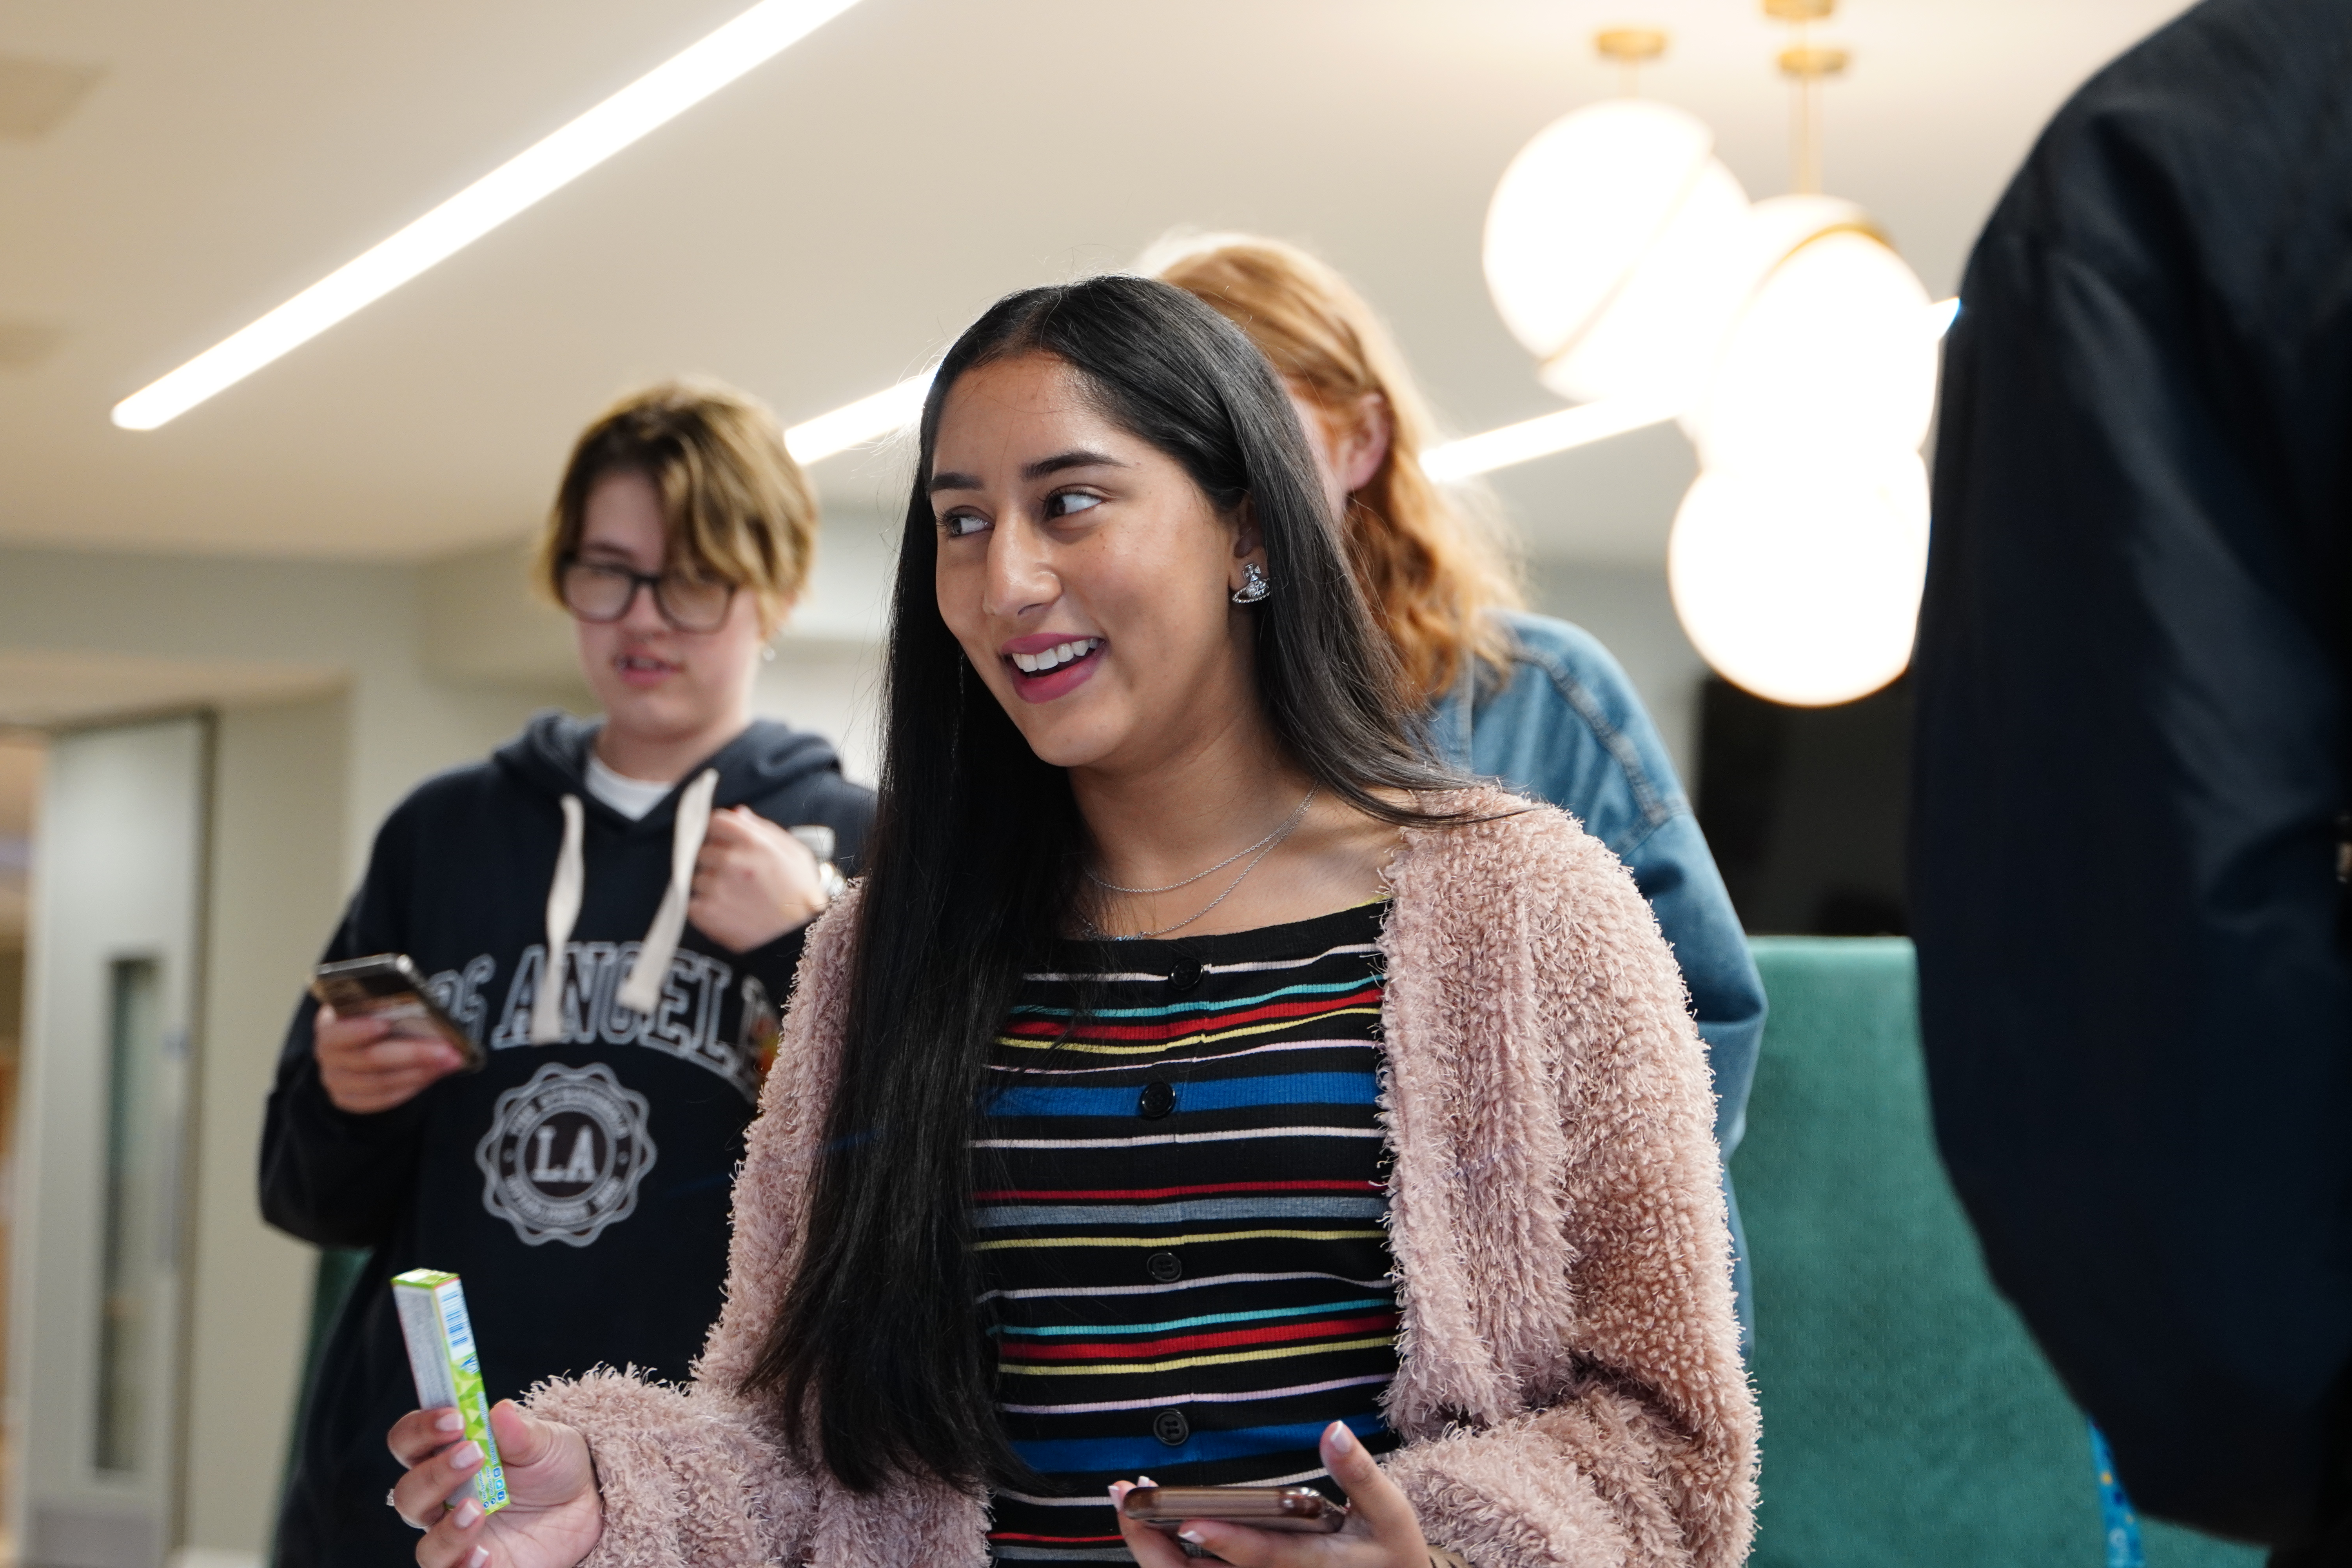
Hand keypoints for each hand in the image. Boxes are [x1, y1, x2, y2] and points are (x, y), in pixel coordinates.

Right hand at [315, 1004, 465, 1114]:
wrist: (356, 1046)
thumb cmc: (370, 1018)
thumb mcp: (372, 1008)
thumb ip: (387, 1007)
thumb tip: (425, 1009)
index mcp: (328, 1026)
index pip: (338, 1032)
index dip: (360, 1029)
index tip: (387, 1023)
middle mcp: (327, 1056)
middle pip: (370, 1059)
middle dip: (413, 1053)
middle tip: (447, 1049)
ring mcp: (336, 1081)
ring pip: (381, 1082)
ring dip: (420, 1072)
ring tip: (449, 1061)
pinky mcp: (349, 1100)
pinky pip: (383, 1098)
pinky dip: (411, 1087)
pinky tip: (432, 1074)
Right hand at [389, 1400, 602, 1567]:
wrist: (585, 1504)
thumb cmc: (553, 1465)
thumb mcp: (547, 1442)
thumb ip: (521, 1432)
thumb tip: (500, 1410)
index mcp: (447, 1457)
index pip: (409, 1441)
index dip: (420, 1429)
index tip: (454, 1418)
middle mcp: (442, 1500)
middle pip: (408, 1493)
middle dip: (434, 1475)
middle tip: (473, 1455)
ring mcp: (456, 1538)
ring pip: (427, 1546)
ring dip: (447, 1530)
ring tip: (477, 1510)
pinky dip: (466, 1567)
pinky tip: (485, 1554)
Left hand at [687, 806, 827, 951]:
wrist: (797, 940)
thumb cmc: (801, 896)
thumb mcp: (794, 854)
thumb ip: (764, 829)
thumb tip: (739, 813)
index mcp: (752, 842)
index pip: (716, 821)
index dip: (720, 833)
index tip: (726, 844)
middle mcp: (730, 861)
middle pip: (703, 850)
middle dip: (717, 862)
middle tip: (738, 879)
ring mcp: (715, 887)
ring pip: (697, 877)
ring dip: (711, 886)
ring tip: (737, 900)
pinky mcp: (705, 911)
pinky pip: (693, 902)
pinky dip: (706, 908)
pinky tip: (729, 913)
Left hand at [1110, 1422, 1431, 1567]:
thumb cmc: (1389, 1553)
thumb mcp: (1389, 1514)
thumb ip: (1360, 1474)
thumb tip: (1332, 1430)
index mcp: (1316, 1567)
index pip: (1266, 1558)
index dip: (1228, 1542)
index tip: (1190, 1519)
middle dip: (1161, 1549)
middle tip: (1127, 1504)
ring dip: (1157, 1552)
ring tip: (1128, 1506)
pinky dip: (1171, 1559)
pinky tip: (1152, 1528)